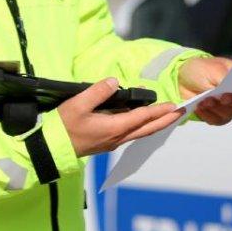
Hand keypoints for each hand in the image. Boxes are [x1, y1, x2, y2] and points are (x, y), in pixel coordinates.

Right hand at [59, 78, 183, 156]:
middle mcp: (117, 138)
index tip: (174, 105)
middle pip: (147, 129)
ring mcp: (112, 142)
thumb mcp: (77, 104)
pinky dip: (143, 126)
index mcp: (113, 128)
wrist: (50, 148)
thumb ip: (98, 91)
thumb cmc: (62, 126)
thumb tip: (114, 82)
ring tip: (167, 115)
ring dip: (155, 124)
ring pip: (140, 133)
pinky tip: (144, 121)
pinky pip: (131, 134)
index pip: (142, 118)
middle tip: (181, 112)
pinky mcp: (107, 142)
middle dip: (165, 120)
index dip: (159, 111)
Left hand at [178, 56, 231, 125]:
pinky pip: (217, 120)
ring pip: (230, 113)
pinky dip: (207, 114)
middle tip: (223, 97)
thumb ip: (223, 77)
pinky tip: (199, 107)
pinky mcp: (218, 116)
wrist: (183, 78)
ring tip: (205, 100)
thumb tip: (231, 87)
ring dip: (217, 107)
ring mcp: (230, 107)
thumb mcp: (212, 68)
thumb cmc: (201, 69)